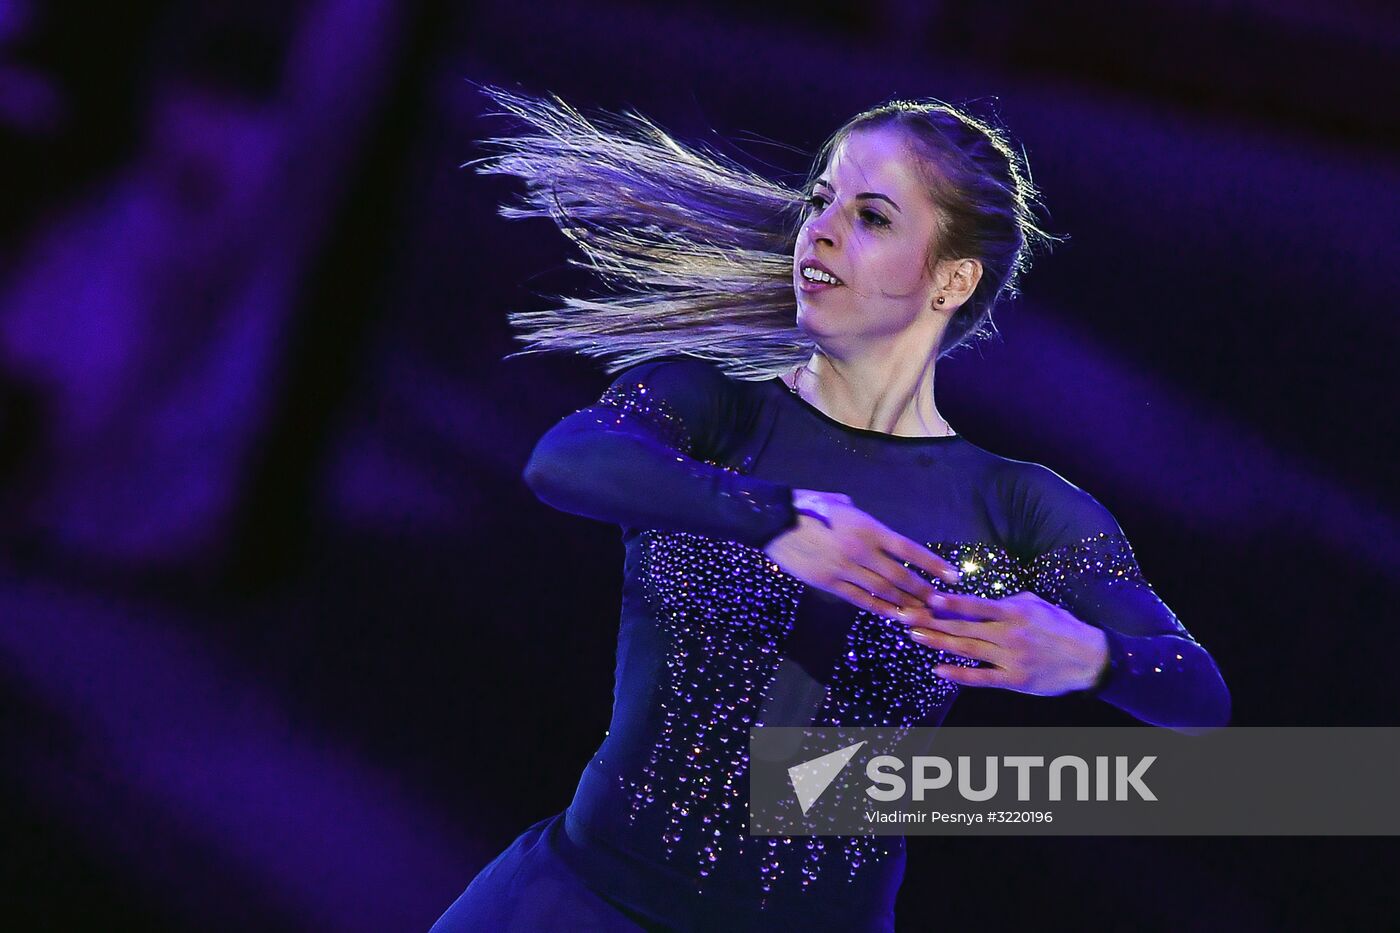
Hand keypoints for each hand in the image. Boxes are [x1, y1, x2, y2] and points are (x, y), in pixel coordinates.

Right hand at [763, 489, 961, 618]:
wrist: (774, 521)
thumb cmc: (807, 507)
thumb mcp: (839, 504)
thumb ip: (860, 517)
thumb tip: (871, 528)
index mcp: (867, 528)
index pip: (909, 550)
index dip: (933, 565)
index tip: (953, 577)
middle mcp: (861, 550)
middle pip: (900, 576)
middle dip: (924, 591)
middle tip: (942, 603)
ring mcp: (845, 569)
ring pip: (883, 591)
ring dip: (905, 604)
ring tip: (923, 614)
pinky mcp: (829, 583)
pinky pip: (860, 599)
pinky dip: (879, 609)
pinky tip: (893, 615)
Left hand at [906, 590, 1109, 695]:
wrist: (1090, 659)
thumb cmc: (1061, 627)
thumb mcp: (1037, 604)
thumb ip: (1008, 602)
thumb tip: (979, 601)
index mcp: (1015, 611)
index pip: (976, 605)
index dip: (950, 602)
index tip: (927, 597)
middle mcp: (1010, 634)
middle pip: (963, 627)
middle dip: (931, 621)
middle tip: (905, 617)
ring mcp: (1011, 658)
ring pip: (967, 650)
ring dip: (937, 643)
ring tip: (913, 636)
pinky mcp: (1014, 679)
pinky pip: (981, 677)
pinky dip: (958, 674)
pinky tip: (938, 669)